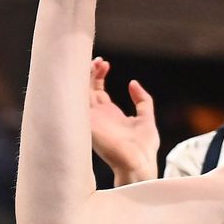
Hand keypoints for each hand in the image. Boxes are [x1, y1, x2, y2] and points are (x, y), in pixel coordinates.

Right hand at [88, 57, 158, 184]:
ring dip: (84, 78)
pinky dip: (76, 90)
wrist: (140, 163)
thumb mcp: (146, 118)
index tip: (105, 63)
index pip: (97, 90)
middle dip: (90, 72)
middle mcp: (98, 116)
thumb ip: (142, 100)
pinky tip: (80, 76)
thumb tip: (133, 83)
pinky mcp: (88, 124)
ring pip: (80, 94)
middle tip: (99, 60)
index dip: (99, 75)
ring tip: (95, 62)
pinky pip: (77, 105)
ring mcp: (92, 120)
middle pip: (87, 89)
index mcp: (110, 114)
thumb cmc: (144, 147)